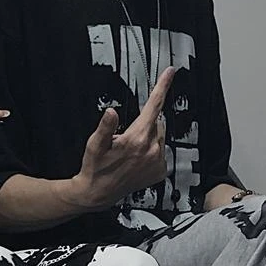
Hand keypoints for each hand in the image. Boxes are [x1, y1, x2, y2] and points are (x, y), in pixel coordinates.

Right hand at [72, 66, 174, 209]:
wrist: (99, 193)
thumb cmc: (96, 167)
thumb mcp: (95, 143)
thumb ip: (105, 127)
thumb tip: (111, 112)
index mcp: (137, 139)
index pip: (154, 106)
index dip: (162, 86)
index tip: (170, 72)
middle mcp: (152, 150)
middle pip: (157, 121)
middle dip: (146, 120)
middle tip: (128, 133)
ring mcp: (157, 162)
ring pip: (160, 136)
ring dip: (149, 136)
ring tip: (130, 149)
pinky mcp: (159, 172)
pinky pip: (161, 152)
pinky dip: (152, 150)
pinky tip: (138, 158)